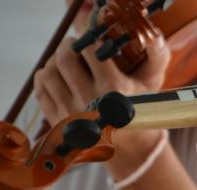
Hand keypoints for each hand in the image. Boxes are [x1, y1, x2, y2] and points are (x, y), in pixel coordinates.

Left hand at [34, 35, 169, 125]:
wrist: (131, 146)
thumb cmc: (141, 108)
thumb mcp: (152, 83)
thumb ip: (156, 56)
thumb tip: (152, 36)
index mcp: (114, 91)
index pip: (90, 51)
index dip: (89, 41)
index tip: (93, 44)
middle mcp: (90, 103)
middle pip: (64, 59)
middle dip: (68, 47)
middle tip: (76, 47)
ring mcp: (71, 115)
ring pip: (48, 73)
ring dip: (55, 62)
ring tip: (66, 62)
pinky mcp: (58, 123)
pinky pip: (40, 90)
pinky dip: (45, 78)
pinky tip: (58, 78)